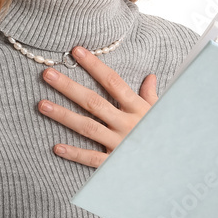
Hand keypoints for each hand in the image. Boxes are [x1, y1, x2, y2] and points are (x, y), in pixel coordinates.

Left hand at [37, 45, 157, 167]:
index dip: (95, 66)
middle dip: (69, 87)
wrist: (176, 166)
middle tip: (47, 74)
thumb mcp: (161, 113)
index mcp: (137, 108)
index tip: (77, 51)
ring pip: (87, 127)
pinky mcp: (114, 164)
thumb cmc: (166, 135)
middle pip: (93, 102)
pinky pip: (92, 159)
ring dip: (63, 116)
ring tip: (42, 105)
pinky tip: (56, 147)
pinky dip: (75, 153)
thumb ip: (152, 96)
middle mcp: (126, 124)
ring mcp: (119, 144)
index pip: (113, 82)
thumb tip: (150, 77)